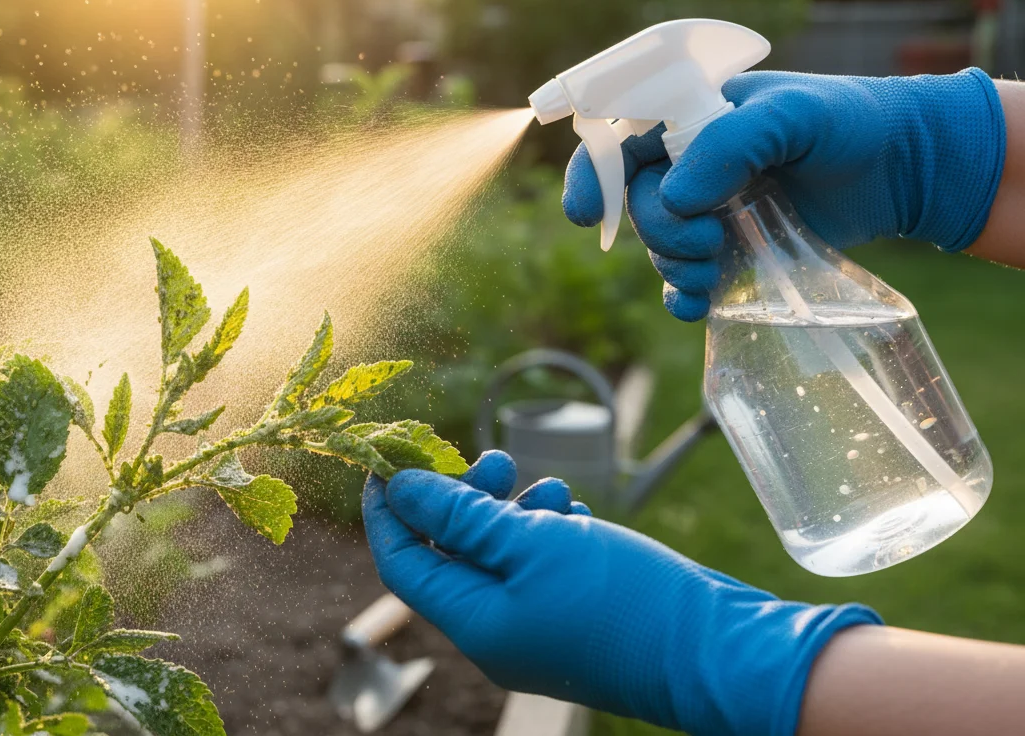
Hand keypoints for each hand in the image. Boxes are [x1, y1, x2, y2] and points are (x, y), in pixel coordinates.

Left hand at [363, 451, 880, 735]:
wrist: (715, 649)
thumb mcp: (532, 542)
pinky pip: (536, 567)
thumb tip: (399, 489)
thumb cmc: (622, 598)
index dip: (389, 507)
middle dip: (465, 498)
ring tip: (550, 488)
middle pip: (450, 553)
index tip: (389, 455)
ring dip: (512, 510)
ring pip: (497, 556)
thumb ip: (460, 516)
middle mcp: (495, 632)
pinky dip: (546, 531)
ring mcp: (534, 629)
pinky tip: (575, 512)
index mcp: (472, 623)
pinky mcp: (570, 618)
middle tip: (498, 459)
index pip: (401, 561)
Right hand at [562, 69, 1006, 319]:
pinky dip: (683, 297)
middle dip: (660, 231)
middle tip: (708, 240)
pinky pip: (686, 281)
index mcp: (690, 118)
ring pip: (659, 245)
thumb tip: (675, 197)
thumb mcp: (793, 117)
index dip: (592, 177)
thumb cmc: (851, 123)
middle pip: (636, 204)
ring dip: (675, 265)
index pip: (619, 143)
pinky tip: (697, 305)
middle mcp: (691, 163)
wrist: (906, 168)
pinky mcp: (734, 251)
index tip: (584, 214)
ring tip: (716, 266)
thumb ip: (731, 144)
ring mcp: (711, 209)